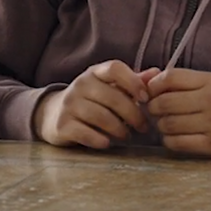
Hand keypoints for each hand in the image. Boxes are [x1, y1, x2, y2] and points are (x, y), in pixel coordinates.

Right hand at [33, 60, 148, 148]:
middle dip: (133, 115)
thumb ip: (132, 81)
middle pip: (113, 97)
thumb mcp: (108, 87)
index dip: (133, 81)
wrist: (52, 114)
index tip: (145, 98)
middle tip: (143, 127)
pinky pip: (86, 133)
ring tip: (127, 135)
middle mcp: (80, 84)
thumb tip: (157, 74)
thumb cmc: (89, 100)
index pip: (115, 68)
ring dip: (120, 129)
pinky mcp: (62, 124)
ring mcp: (69, 104)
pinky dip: (100, 140)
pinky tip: (108, 143)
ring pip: (101, 117)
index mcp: (95, 72)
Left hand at [141, 66, 210, 157]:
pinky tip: (177, 137)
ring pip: (167, 125)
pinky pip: (177, 143)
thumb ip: (186, 82)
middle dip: (154, 108)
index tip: (152, 92)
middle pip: (164, 103)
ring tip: (169, 124)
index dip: (154, 85)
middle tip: (158, 111)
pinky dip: (170, 141)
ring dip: (162, 126)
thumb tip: (149, 82)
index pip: (169, 78)